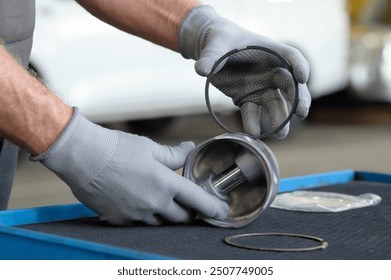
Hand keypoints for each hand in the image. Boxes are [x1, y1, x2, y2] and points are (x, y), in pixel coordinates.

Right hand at [31, 108, 228, 224]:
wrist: (83, 157)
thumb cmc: (117, 149)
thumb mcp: (150, 148)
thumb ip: (174, 155)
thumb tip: (188, 148)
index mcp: (165, 184)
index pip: (198, 201)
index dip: (213, 208)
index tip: (221, 212)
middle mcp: (153, 204)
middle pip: (182, 218)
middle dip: (189, 213)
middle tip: (188, 204)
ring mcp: (136, 215)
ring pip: (160, 222)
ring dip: (165, 214)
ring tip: (159, 199)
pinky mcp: (119, 220)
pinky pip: (139, 222)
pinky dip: (144, 214)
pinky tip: (137, 200)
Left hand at [179, 5, 310, 137]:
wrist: (212, 51)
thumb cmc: (220, 40)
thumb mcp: (215, 44)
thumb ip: (211, 57)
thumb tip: (201, 70)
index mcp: (269, 51)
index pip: (291, 57)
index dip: (299, 66)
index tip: (302, 78)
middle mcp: (270, 70)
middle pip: (290, 85)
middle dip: (298, 99)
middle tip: (301, 114)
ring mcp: (260, 86)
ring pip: (274, 104)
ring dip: (279, 119)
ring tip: (281, 135)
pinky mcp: (247, 98)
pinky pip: (252, 112)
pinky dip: (252, 122)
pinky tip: (252, 133)